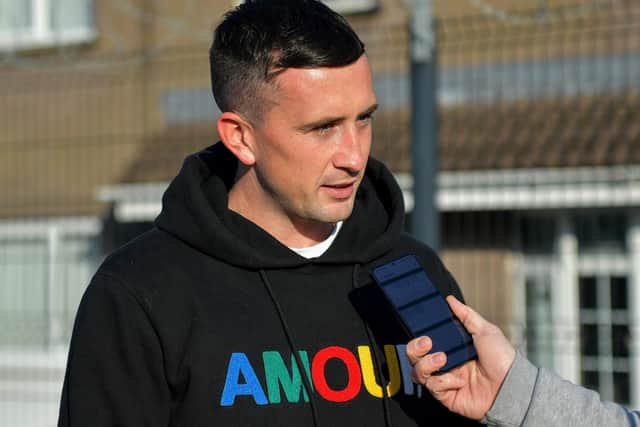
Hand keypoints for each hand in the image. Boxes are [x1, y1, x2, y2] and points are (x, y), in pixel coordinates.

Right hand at [406, 296, 515, 419]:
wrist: (511, 385)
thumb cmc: (502, 358)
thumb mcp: (485, 330)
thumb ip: (466, 314)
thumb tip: (450, 299)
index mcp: (450, 347)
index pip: (424, 341)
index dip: (418, 336)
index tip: (422, 331)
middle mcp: (444, 363)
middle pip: (414, 356)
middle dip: (415, 348)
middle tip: (427, 343)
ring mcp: (444, 380)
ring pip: (418, 372)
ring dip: (426, 364)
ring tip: (442, 360)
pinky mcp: (446, 396)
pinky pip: (433, 387)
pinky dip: (444, 382)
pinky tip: (459, 380)